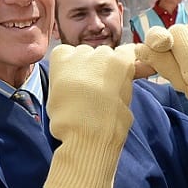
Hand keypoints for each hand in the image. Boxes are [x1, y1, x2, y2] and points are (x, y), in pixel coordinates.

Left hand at [42, 43, 138, 187]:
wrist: (86, 134)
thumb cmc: (110, 125)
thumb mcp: (126, 101)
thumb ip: (125, 83)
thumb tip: (126, 75)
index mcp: (123, 63)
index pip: (127, 52)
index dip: (122, 64)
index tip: (118, 75)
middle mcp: (103, 52)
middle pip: (102, 55)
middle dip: (99, 68)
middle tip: (94, 90)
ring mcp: (81, 55)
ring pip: (82, 54)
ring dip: (81, 67)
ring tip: (77, 90)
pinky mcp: (61, 59)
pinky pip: (63, 54)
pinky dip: (63, 65)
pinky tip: (65, 83)